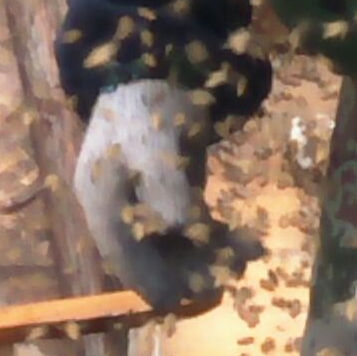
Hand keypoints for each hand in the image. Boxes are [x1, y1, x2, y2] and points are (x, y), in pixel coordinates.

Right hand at [73, 80, 256, 313]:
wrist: (151, 69)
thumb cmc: (149, 105)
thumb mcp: (157, 145)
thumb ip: (167, 191)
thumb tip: (180, 232)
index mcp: (105, 214)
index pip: (139, 277)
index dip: (180, 286)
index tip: (222, 277)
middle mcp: (117, 224)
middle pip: (159, 273)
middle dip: (203, 271)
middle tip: (247, 253)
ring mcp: (138, 215)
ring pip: (176, 259)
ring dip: (213, 257)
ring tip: (251, 243)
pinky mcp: (160, 204)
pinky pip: (186, 238)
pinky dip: (212, 240)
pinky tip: (238, 234)